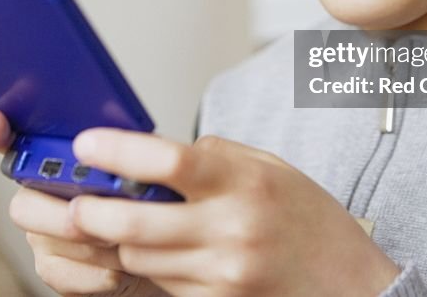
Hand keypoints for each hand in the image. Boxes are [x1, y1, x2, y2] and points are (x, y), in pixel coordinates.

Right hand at [0, 111, 163, 295]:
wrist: (159, 254)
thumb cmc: (146, 203)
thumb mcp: (143, 169)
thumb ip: (127, 151)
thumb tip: (124, 142)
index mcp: (58, 162)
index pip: (17, 140)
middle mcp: (41, 196)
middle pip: (23, 203)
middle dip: (59, 211)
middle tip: (92, 212)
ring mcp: (42, 234)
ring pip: (45, 239)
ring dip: (90, 242)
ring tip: (122, 240)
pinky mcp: (53, 268)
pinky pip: (59, 273)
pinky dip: (93, 273)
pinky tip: (117, 269)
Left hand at [66, 129, 402, 296]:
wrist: (352, 283)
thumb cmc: (309, 219)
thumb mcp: (270, 167)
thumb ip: (214, 156)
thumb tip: (151, 151)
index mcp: (245, 180)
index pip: (169, 160)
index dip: (117, 151)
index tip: (87, 144)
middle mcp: (233, 227)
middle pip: (135, 223)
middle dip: (90, 212)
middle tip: (74, 200)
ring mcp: (225, 272)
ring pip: (139, 259)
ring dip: (118, 243)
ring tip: (117, 225)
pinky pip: (162, 285)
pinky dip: (149, 268)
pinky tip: (158, 253)